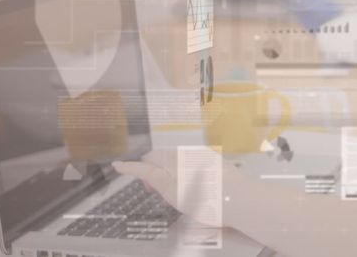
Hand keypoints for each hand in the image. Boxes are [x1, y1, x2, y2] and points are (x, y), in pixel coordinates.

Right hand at [113, 148, 235, 227]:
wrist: (239, 198)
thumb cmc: (206, 202)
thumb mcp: (176, 196)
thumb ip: (159, 181)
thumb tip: (149, 174)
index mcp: (170, 167)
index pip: (144, 167)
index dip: (130, 168)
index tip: (117, 166)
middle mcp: (183, 156)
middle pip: (159, 159)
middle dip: (153, 171)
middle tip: (156, 190)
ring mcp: (198, 156)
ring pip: (175, 158)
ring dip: (170, 169)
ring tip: (178, 189)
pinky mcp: (212, 158)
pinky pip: (190, 159)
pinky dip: (186, 168)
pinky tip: (197, 183)